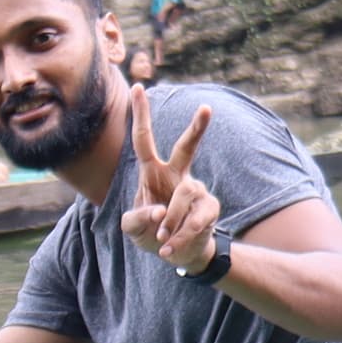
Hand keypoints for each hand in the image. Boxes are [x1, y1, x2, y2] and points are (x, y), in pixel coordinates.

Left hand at [117, 87, 223, 275]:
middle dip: (196, 129)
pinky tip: (168, 249)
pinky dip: (180, 237)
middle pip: (186, 148)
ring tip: (161, 240)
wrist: (179, 254)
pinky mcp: (209, 209)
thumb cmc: (151, 233)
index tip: (138, 87)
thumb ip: (136, 219)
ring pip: (185, 195)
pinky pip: (196, 218)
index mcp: (153, 173)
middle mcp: (177, 176)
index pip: (144, 140)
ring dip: (171, 221)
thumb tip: (160, 212)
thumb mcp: (131, 229)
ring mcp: (196, 191)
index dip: (141, 115)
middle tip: (207, 108)